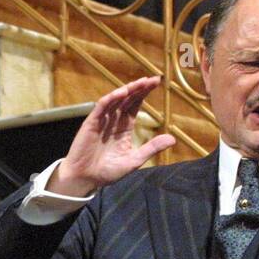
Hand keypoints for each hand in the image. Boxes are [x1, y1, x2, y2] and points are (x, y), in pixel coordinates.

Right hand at [48, 76, 177, 196]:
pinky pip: (101, 107)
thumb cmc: (107, 171)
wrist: (86, 179)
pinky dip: (111, 99)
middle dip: (139, 88)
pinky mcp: (91, 123)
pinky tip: (122, 93)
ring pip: (115, 100)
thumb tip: (173, 139)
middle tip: (153, 79)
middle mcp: (113, 121)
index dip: (144, 93)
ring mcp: (102, 121)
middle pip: (127, 99)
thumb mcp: (134, 160)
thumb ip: (151, 148)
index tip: (157, 82)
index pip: (135, 105)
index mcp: (123, 127)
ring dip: (127, 90)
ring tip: (140, 82)